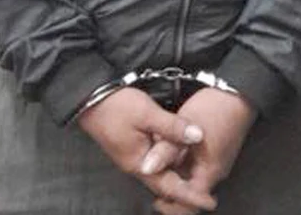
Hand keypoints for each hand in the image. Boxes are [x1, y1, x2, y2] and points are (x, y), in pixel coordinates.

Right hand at [76, 86, 216, 211]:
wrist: (90, 98)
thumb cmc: (117, 107)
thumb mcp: (147, 114)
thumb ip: (173, 127)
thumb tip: (198, 136)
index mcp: (140, 164)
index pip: (170, 187)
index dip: (191, 196)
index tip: (210, 202)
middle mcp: (136, 165)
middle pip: (165, 184)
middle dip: (185, 191)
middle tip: (207, 194)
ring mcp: (132, 156)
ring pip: (160, 172)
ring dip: (177, 177)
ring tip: (197, 178)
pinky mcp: (131, 145)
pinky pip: (154, 161)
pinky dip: (168, 162)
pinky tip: (178, 155)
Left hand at [144, 88, 256, 214]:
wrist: (237, 91)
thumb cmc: (215, 109)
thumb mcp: (185, 128)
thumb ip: (166, 150)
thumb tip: (146, 169)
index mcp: (210, 172)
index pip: (190, 202)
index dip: (171, 203)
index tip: (155, 200)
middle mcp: (214, 172)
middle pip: (190, 190)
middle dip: (171, 187)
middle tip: (153, 178)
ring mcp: (215, 161)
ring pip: (191, 175)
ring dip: (175, 172)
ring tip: (157, 162)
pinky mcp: (213, 150)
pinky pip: (195, 163)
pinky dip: (181, 161)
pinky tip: (169, 149)